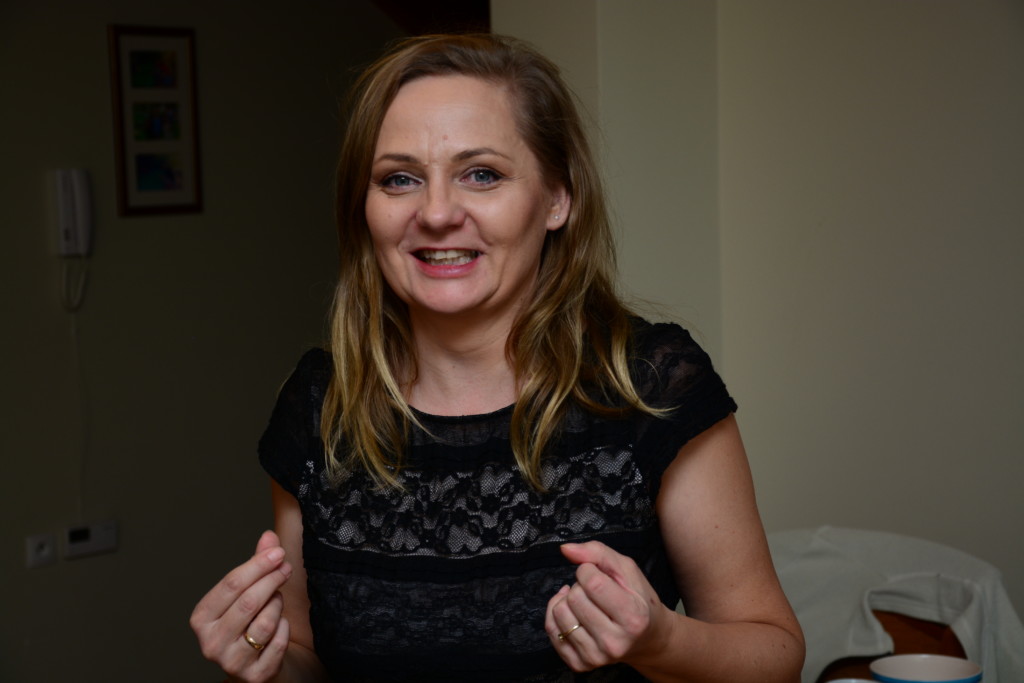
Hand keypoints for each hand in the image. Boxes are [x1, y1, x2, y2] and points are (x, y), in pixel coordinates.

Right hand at [190, 531, 293, 681]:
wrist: (261, 665)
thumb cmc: (252, 622)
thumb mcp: (249, 593)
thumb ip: (257, 565)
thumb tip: (268, 535)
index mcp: (202, 619)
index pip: (231, 585)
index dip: (257, 565)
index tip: (278, 552)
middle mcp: (210, 643)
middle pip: (248, 602)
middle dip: (272, 580)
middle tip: (286, 567)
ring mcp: (231, 662)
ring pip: (265, 622)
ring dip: (278, 605)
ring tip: (278, 600)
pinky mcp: (254, 676)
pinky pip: (278, 642)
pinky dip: (284, 628)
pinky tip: (282, 625)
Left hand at [545, 541, 672, 671]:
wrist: (647, 639)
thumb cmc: (637, 600)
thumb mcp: (627, 570)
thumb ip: (597, 553)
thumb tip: (565, 549)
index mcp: (633, 618)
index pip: (591, 582)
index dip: (587, 569)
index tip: (596, 573)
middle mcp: (615, 642)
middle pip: (574, 598)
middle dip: (580, 586)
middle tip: (595, 592)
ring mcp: (596, 656)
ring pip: (560, 612)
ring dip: (568, 600)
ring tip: (585, 603)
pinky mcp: (580, 664)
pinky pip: (551, 630)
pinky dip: (556, 614)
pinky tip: (573, 612)